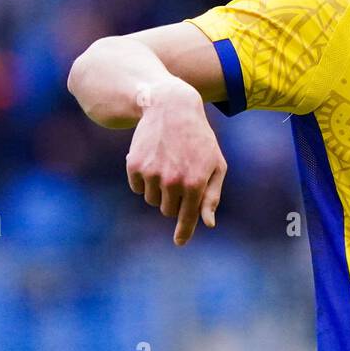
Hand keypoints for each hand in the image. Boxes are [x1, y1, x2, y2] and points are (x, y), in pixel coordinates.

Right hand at [125, 79, 227, 245]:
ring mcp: (151, 174)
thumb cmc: (199, 138)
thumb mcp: (215, 164)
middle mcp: (172, 181)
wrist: (172, 107)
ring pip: (153, 200)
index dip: (183, 232)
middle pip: (169, 210)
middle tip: (180, 177)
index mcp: (195, 183)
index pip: (187, 217)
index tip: (179, 243)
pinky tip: (153, 159)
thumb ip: (212, 196)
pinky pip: (138, 188)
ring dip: (159, 189)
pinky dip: (144, 180)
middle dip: (175, 200)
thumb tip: (207, 224)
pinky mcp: (134, 166)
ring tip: (168, 164)